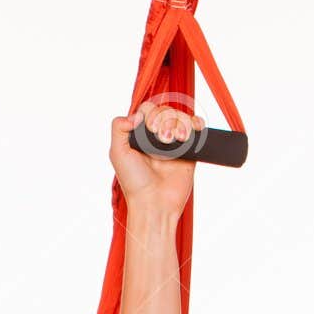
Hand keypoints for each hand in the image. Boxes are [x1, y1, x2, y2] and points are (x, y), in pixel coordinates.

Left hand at [109, 98, 205, 218]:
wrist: (155, 203)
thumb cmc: (134, 182)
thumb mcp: (117, 153)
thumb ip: (118, 127)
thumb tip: (137, 115)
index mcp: (140, 135)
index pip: (148, 109)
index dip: (152, 114)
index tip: (151, 130)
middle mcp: (156, 137)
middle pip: (166, 111)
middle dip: (166, 120)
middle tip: (164, 139)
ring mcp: (174, 144)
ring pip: (181, 117)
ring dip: (181, 123)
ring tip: (178, 140)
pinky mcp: (190, 152)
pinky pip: (196, 129)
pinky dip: (197, 124)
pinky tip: (192, 132)